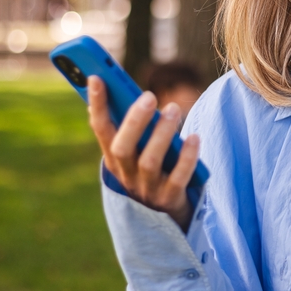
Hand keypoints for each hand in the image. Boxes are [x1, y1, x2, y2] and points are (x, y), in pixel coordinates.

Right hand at [87, 76, 200, 229]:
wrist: (167, 213)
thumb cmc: (152, 169)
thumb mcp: (137, 149)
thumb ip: (131, 125)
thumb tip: (121, 86)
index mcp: (114, 158)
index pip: (100, 129)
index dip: (96, 104)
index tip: (96, 77)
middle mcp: (126, 174)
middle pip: (122, 148)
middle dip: (134, 121)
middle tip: (150, 95)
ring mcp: (147, 188)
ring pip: (149, 161)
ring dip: (162, 133)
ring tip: (173, 109)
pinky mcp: (170, 198)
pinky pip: (178, 178)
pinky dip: (186, 157)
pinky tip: (194, 137)